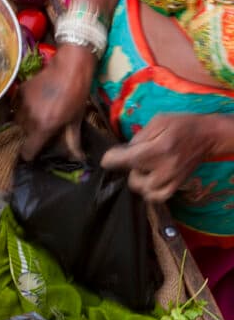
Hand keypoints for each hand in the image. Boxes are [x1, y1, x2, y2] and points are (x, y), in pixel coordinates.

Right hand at [17, 44, 97, 161]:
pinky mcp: (19, 92)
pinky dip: (24, 108)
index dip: (31, 154)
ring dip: (27, 122)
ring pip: (18, 122)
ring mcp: (22, 104)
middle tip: (44, 128)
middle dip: (31, 135)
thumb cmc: (77, 93)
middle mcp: (29, 118)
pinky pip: (17, 107)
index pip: (27, 152)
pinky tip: (36, 102)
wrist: (70, 65)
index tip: (35, 152)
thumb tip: (77, 159)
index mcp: (43, 127)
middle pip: (23, 136)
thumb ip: (72, 141)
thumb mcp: (76, 119)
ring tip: (40, 114)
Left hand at [100, 113, 230, 201]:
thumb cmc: (182, 125)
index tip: (113, 155)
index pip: (121, 161)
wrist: (208, 135)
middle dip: (130, 169)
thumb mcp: (158, 121)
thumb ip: (137, 137)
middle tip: (137, 158)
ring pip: (143, 190)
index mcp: (158, 149)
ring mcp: (171, 179)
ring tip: (145, 169)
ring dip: (139, 180)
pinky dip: (149, 192)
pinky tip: (150, 181)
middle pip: (132, 179)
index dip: (111, 158)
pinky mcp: (177, 186)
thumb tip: (121, 152)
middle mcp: (164, 168)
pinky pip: (156, 198)